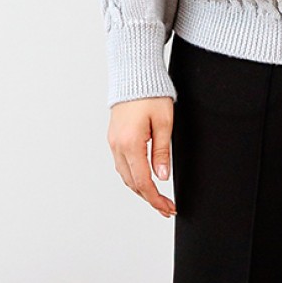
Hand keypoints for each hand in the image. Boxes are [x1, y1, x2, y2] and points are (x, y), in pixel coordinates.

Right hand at [106, 96, 176, 217]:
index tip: (168, 207)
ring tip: (158, 198)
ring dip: (141, 189)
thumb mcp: (164, 123)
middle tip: (166, 208)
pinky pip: (122, 165)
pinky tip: (145, 180)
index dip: (156, 199)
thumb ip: (162, 152)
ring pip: (125, 176)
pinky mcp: (114, 138)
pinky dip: (133, 177)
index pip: (143, 181)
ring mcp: (113, 142)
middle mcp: (118, 145)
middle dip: (149, 198)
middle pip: (132, 183)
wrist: (134, 75)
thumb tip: (162, 177)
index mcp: (131, 143)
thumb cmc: (152, 94)